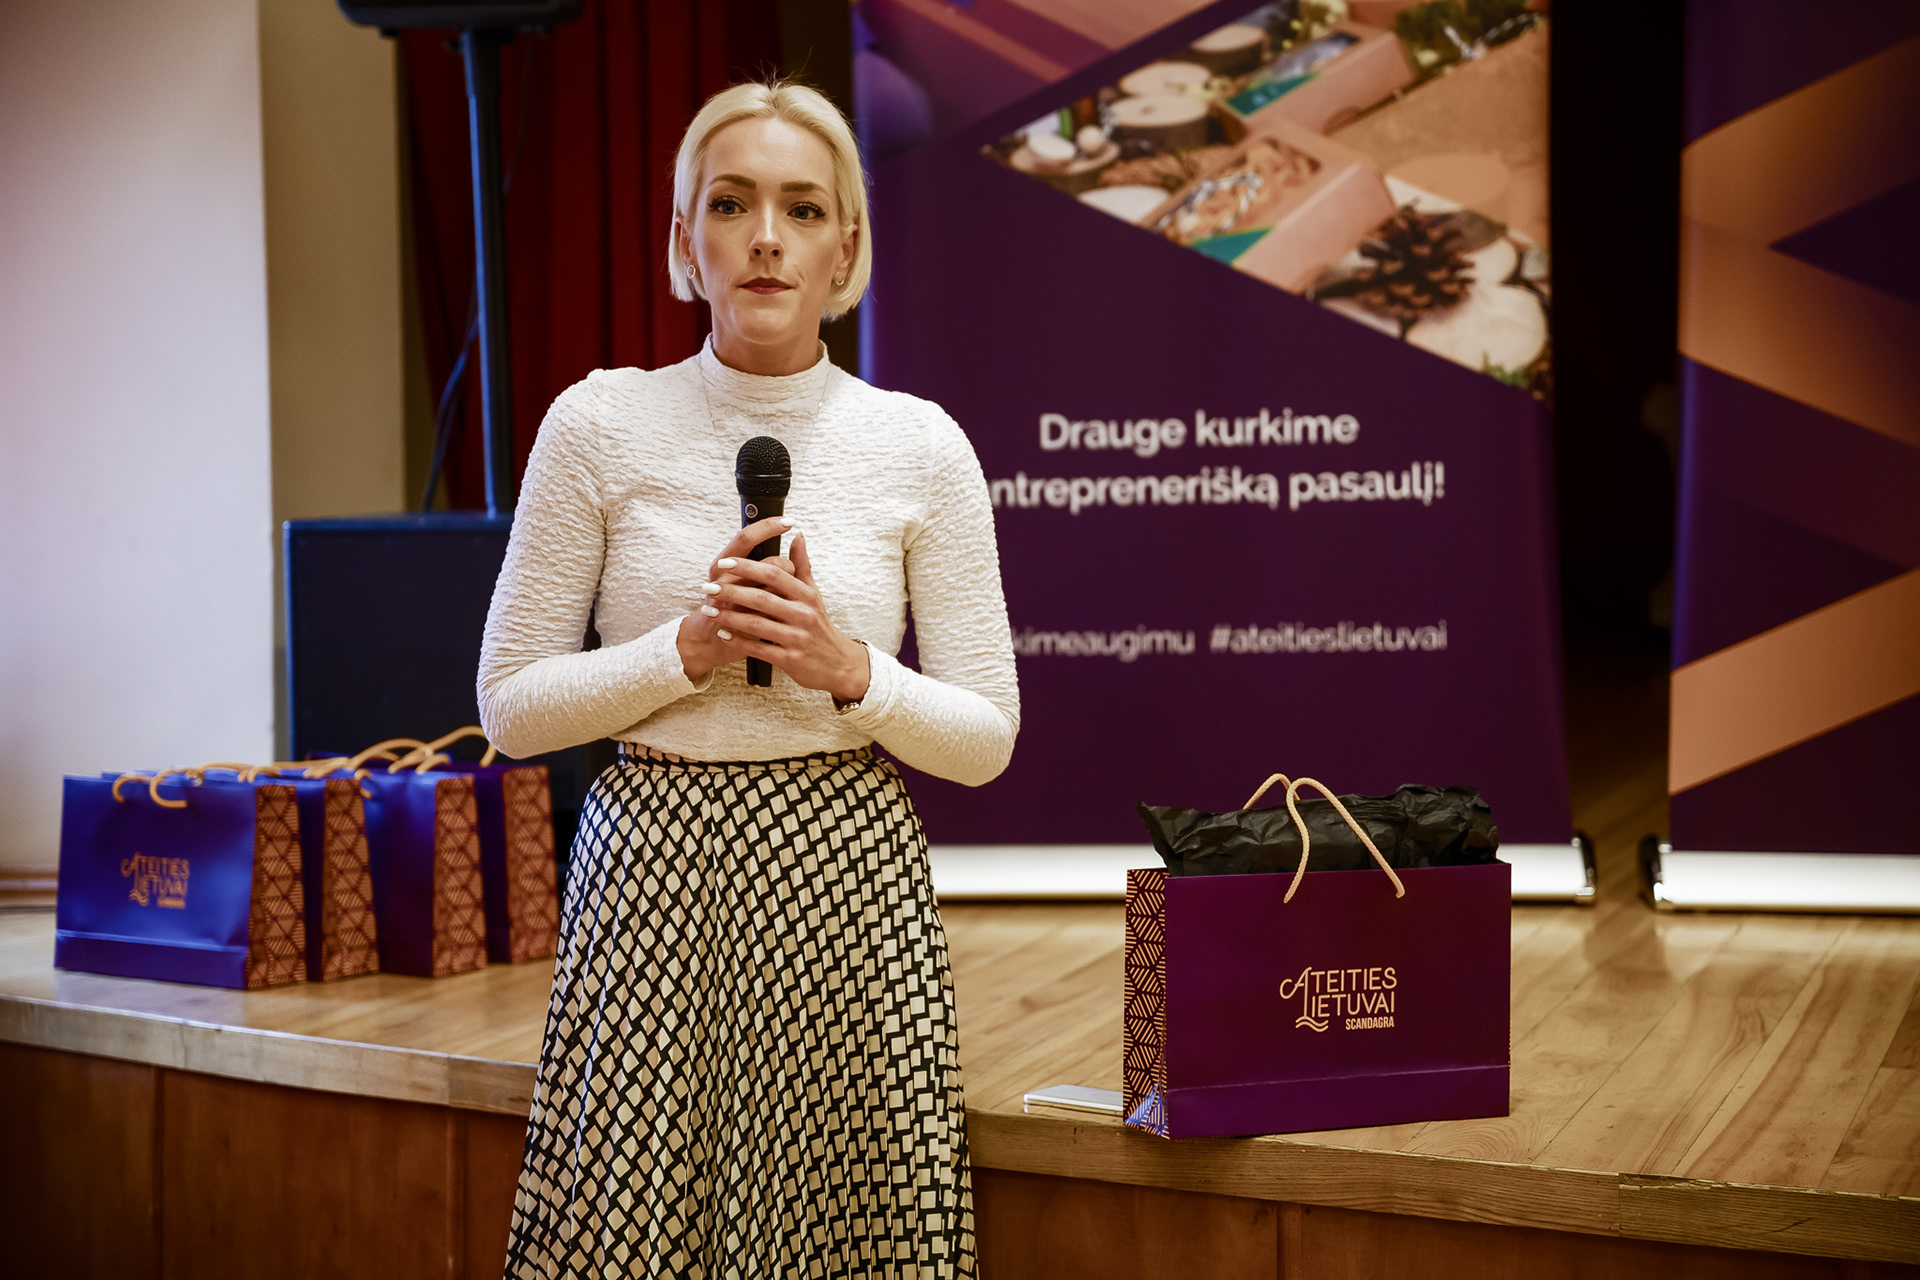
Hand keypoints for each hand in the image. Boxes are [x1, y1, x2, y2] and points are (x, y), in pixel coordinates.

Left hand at [683, 527, 870, 701]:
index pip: (774, 573)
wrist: (838, 664)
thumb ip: (802, 566)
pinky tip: (724, 634)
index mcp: (806, 595)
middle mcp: (803, 614)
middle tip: (709, 587)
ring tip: (710, 611)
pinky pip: (760, 649)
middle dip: (732, 591)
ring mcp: (797, 638)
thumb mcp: (814, 594)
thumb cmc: (819, 625)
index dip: (748, 566)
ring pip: (757, 624)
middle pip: (762, 598)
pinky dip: (739, 641)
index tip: (725, 563)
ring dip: (730, 617)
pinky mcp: (791, 659)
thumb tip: (797, 535)